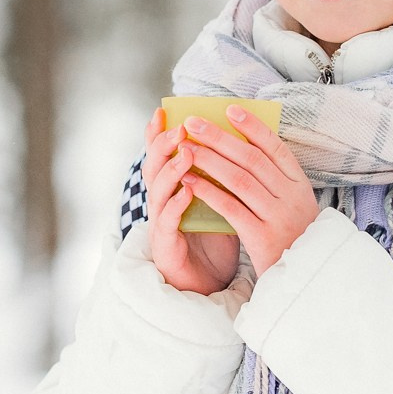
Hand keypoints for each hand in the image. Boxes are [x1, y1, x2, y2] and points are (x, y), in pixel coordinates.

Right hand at [142, 109, 241, 295]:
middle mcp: (160, 202)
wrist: (206, 282)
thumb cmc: (212, 240)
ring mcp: (160, 223)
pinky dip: (177, 205)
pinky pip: (169, 222)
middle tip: (181, 127)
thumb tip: (239, 144)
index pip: (162, 156)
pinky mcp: (166, 245)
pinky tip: (186, 191)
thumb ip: (218, 176)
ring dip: (172, 170)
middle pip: (153, 167)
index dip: (159, 134)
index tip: (163, 110)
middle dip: (164, 145)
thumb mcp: (217, 201)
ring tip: (186, 152)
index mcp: (171, 188)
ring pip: (158, 191)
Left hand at [178, 105, 318, 276]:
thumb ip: (275, 183)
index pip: (276, 148)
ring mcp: (278, 217)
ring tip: (185, 147)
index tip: (230, 109)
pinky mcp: (263, 238)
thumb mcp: (293, 208)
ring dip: (209, 160)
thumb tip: (244, 150)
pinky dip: (209, 191)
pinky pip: (231, 208)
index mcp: (300, 187)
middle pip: (252, 159)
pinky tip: (189, 180)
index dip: (253, 127)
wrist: (305, 282)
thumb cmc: (293, 242)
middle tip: (193, 122)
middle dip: (220, 137)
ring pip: (239, 180)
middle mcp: (292, 198)